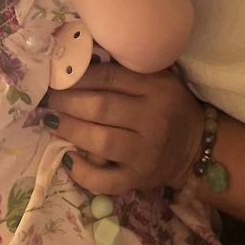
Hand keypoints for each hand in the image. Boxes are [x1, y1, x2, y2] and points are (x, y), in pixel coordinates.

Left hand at [44, 63, 203, 194]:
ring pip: (100, 141)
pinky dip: (81, 172)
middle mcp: (153, 119)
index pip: (112, 77)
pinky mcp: (139, 178)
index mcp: (157, 89)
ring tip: (51, 121)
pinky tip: (67, 158)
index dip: (81, 76)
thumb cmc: (170, 107)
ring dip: (70, 130)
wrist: (195, 146)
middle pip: (102, 107)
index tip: (60, 77)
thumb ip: (129, 73)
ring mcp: (145, 152)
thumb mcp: (160, 81)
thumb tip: (82, 64)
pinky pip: (104, 180)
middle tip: (49, 98)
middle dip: (69, 102)